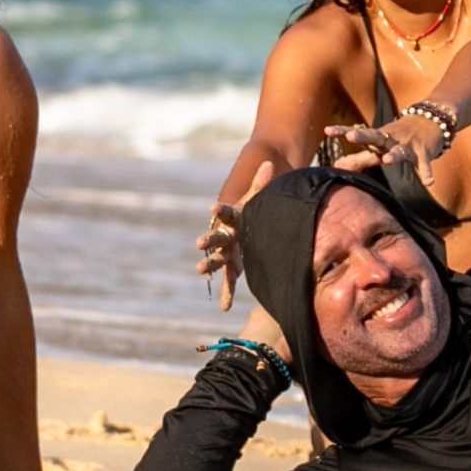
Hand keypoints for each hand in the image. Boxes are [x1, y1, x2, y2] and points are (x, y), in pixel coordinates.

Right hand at [194, 161, 275, 311]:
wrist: (246, 226)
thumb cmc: (250, 211)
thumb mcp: (258, 197)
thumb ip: (262, 183)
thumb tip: (270, 163)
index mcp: (230, 218)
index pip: (225, 211)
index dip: (221, 208)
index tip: (215, 206)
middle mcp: (225, 236)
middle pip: (215, 237)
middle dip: (208, 240)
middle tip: (199, 243)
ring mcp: (226, 253)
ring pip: (216, 260)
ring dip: (209, 266)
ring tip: (201, 271)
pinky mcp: (233, 266)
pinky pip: (229, 281)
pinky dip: (227, 294)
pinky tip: (225, 308)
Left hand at [321, 113, 447, 184]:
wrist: (431, 120)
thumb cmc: (399, 136)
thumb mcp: (380, 145)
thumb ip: (360, 157)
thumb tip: (336, 165)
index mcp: (378, 138)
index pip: (358, 133)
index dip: (342, 131)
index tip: (327, 131)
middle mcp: (390, 140)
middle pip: (375, 137)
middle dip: (363, 137)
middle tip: (351, 136)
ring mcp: (408, 145)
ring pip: (400, 150)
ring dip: (395, 155)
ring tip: (388, 160)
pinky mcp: (423, 153)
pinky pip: (425, 164)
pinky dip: (427, 172)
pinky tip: (429, 182)